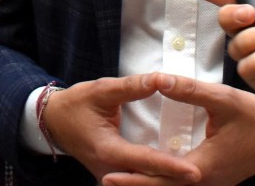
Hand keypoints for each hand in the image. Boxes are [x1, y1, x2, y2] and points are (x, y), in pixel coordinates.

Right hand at [40, 75, 201, 183]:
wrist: (52, 121)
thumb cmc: (76, 104)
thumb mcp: (102, 90)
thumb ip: (132, 87)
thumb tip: (162, 79)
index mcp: (107, 150)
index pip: (145, 161)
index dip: (170, 167)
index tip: (194, 171)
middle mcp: (109, 169)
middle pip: (147, 179)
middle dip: (173, 180)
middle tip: (202, 177)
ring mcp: (109, 175)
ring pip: (141, 183)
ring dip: (165, 181)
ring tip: (194, 177)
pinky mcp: (111, 174)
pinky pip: (136, 180)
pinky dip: (154, 178)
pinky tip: (174, 174)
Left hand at [101, 76, 254, 185]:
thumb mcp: (224, 100)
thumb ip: (191, 91)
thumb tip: (160, 81)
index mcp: (202, 167)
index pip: (159, 177)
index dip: (133, 177)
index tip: (108, 175)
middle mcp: (204, 182)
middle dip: (135, 185)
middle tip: (106, 180)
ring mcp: (212, 184)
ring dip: (150, 184)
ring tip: (123, 178)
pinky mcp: (216, 180)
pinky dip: (166, 182)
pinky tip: (156, 173)